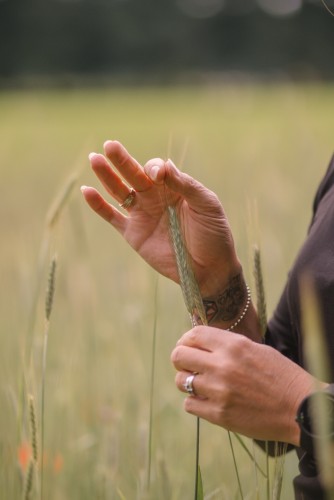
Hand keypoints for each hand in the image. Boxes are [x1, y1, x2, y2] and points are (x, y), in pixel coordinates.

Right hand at [81, 140, 240, 295]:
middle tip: (109, 145)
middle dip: (122, 160)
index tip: (158, 175)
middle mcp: (155, 197)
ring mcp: (142, 215)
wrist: (209, 269)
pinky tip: (87, 191)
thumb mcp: (206, 205)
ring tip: (94, 159)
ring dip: (106, 176)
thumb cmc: (214, 234)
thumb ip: (186, 185)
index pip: (156, 170)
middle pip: (133, 174)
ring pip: (119, 191)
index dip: (153, 168)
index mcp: (173, 187)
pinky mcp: (133, 233)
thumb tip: (164, 164)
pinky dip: (98, 205)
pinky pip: (112, 217)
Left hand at [171, 326, 314, 443]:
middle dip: (180, 360)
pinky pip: (189, 404)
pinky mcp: (219, 415)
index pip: (193, 334)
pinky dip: (195, 401)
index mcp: (233, 345)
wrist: (300, 408)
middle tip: (189, 365)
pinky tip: (208, 400)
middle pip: (178, 356)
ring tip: (202, 384)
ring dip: (187, 382)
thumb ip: (227, 345)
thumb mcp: (256, 349)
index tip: (188, 345)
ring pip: (180, 381)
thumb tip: (200, 343)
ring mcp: (219, 391)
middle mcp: (222, 366)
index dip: (186, 339)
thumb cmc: (280, 375)